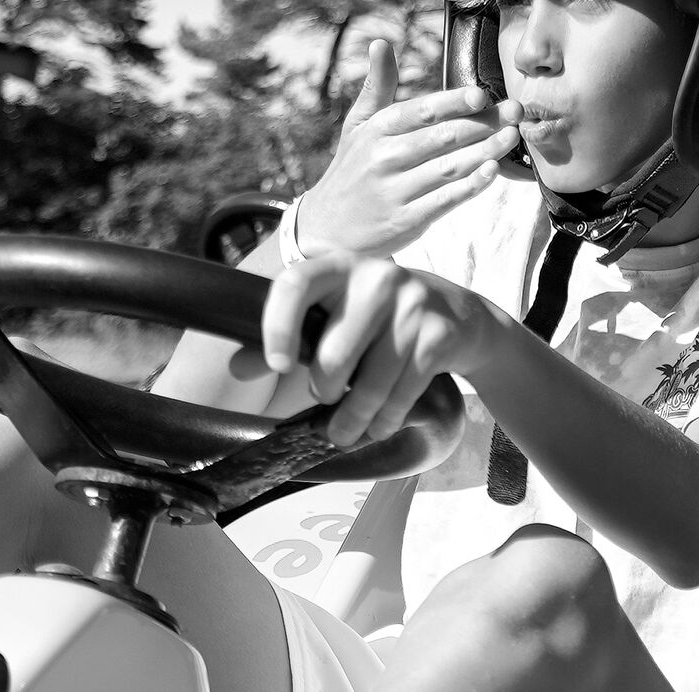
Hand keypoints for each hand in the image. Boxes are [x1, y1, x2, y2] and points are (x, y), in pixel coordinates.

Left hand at [262, 254, 518, 445]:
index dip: (278, 327)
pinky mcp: (438, 335)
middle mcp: (377, 277)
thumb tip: (239, 367)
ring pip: (368, 385)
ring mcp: (412, 304)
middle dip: (325, 391)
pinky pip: (400, 394)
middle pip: (333, 355)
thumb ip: (289, 337)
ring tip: (346, 431)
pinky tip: (380, 424)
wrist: (459, 315)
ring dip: (353, 420)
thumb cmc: (379, 318)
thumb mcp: (336, 315)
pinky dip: (385, 420)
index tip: (275, 366)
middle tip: (327, 398)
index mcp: (338, 266)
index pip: (296, 284)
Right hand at [296, 39, 522, 256]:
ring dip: (486, 150)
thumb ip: (376, 86)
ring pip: (450, 167)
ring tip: (512, 137)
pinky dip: (471, 186)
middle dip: (484, 123)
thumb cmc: (351, 169)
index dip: (454, 102)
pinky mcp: (406, 220)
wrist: (327, 228)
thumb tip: (380, 42)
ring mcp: (396, 191)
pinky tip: (492, 171)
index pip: (421, 111)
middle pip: (443, 137)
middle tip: (516, 112)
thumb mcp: (357, 125)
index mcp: (377, 130)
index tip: (483, 94)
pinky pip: (445, 200)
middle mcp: (385, 158)